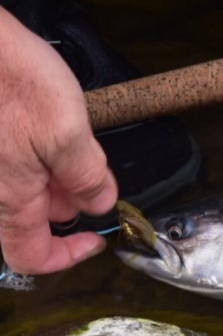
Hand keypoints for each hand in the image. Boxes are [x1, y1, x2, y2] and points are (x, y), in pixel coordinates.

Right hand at [0, 7, 117, 274]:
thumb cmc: (12, 79)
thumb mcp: (69, 132)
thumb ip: (87, 176)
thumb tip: (100, 204)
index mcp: (8, 197)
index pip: (31, 256)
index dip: (68, 256)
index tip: (97, 237)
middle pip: (32, 218)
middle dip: (69, 201)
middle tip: (95, 170)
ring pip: (24, 187)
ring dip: (55, 174)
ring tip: (72, 136)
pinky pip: (13, 161)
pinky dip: (38, 153)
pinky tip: (51, 122)